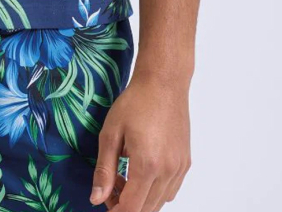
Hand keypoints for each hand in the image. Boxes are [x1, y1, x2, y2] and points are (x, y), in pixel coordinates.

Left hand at [90, 69, 191, 211]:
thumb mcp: (111, 133)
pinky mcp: (185, 163)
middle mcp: (167, 172)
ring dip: (140, 200)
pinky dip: (154, 192)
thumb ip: (104, 170)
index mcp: (147, 165)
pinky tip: (141, 173)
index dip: (115, 211)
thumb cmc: (135, 102)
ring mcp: (179, 169)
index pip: (132, 209)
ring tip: (123, 177)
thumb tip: (96, 198)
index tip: (104, 201)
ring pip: (159, 203)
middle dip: (125, 205)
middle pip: (146, 210)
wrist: (164, 82)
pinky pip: (170, 191)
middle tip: (110, 187)